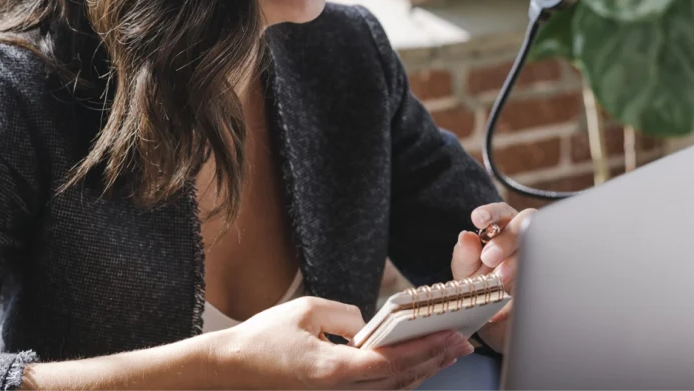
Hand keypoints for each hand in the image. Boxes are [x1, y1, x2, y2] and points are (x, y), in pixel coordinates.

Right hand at [204, 296, 474, 389]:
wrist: (229, 372)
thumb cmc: (263, 339)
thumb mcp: (307, 310)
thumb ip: (347, 315)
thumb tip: (370, 325)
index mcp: (333, 371)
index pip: (392, 363)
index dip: (427, 350)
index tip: (453, 337)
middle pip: (400, 382)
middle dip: (435, 361)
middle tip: (464, 344)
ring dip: (422, 372)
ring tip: (448, 353)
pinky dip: (399, 380)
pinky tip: (414, 367)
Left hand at [450, 202, 535, 353]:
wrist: (490, 308)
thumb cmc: (477, 278)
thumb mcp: (466, 266)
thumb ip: (465, 252)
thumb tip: (465, 236)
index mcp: (503, 224)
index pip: (500, 212)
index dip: (491, 213)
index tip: (478, 219)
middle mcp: (523, 235)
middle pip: (522, 227)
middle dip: (506, 240)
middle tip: (488, 257)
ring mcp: (536, 255)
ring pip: (535, 250)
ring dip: (517, 263)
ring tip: (499, 278)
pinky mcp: (543, 277)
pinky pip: (540, 280)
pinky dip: (522, 292)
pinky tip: (505, 305)